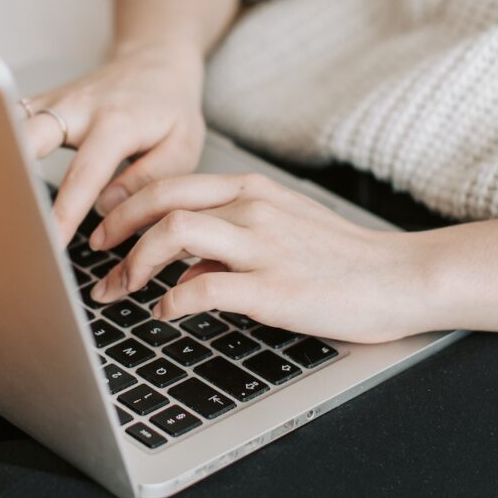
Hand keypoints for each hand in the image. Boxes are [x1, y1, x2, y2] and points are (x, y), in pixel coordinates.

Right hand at [23, 40, 206, 244]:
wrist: (154, 61)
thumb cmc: (170, 107)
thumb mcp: (182, 145)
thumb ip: (149, 179)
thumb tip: (104, 209)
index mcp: (116, 122)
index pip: (84, 174)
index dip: (65, 212)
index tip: (50, 242)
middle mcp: (77, 108)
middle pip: (28, 137)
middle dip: (10, 174)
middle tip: (0, 216)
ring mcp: (52, 103)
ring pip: (9, 127)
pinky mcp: (38, 105)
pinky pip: (9, 126)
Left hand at [87, 173, 437, 343]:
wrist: (400, 276)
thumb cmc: (341, 257)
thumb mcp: (282, 228)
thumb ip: (231, 239)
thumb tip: (185, 267)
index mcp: (251, 189)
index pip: (171, 183)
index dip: (127, 205)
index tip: (106, 230)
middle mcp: (251, 207)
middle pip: (160, 201)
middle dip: (116, 230)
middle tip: (97, 258)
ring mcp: (262, 246)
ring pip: (172, 234)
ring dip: (134, 264)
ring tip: (121, 290)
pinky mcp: (272, 289)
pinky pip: (202, 288)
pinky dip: (171, 302)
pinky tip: (165, 314)